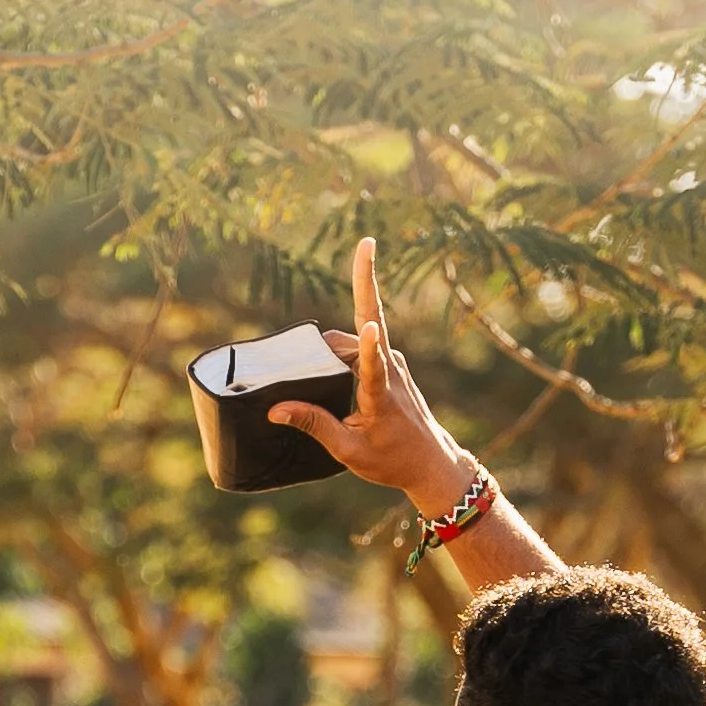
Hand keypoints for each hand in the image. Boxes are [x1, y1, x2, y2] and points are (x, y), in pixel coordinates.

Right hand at [267, 238, 478, 514]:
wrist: (430, 463)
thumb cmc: (391, 460)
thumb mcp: (348, 451)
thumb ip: (313, 425)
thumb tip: (275, 409)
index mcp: (381, 394)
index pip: (372, 365)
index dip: (366, 346)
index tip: (367, 325)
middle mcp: (391, 369)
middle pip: (364, 325)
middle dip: (365, 282)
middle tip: (367, 242)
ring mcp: (394, 362)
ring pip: (357, 335)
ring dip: (338, 333)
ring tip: (324, 331)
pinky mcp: (392, 363)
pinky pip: (362, 344)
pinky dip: (344, 346)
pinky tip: (327, 358)